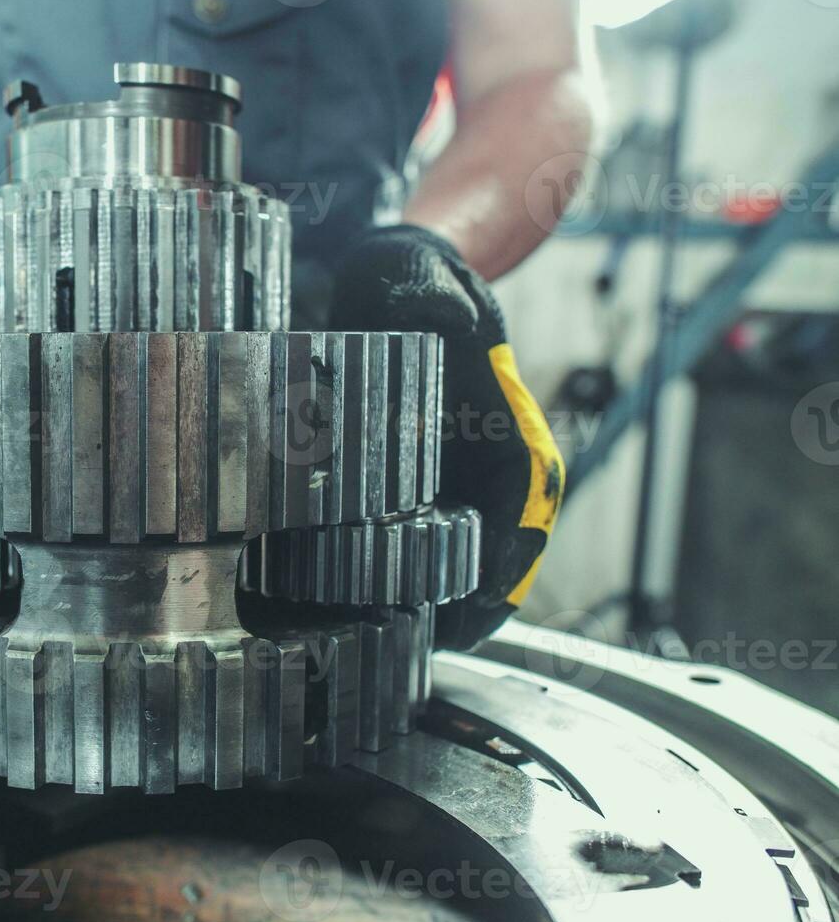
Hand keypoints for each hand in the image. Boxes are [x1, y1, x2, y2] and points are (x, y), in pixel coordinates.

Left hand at [333, 225, 564, 650]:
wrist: (402, 280)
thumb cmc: (411, 280)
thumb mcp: (418, 274)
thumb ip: (428, 290)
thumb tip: (432, 306)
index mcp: (499, 412)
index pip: (521, 490)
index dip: (509, 546)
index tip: (486, 595)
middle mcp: (494, 451)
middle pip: (507, 536)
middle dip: (485, 594)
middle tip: (444, 644)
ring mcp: (468, 469)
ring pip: (480, 546)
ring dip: (461, 599)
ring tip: (423, 647)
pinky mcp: (434, 478)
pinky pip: (446, 538)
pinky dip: (432, 579)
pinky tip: (399, 613)